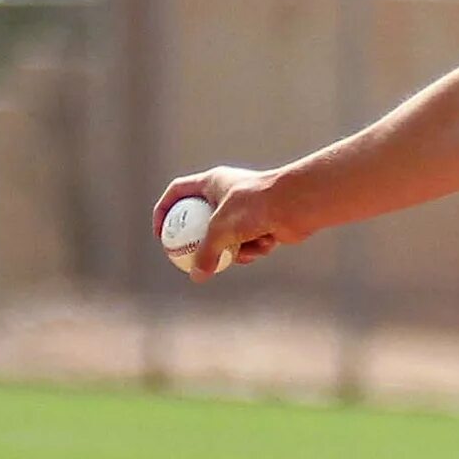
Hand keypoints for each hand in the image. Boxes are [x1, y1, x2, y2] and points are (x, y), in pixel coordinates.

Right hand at [151, 166, 292, 281]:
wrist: (298, 204)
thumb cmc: (255, 207)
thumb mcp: (220, 229)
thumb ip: (205, 253)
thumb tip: (198, 276)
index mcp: (212, 182)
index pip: (177, 192)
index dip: (164, 211)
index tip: (160, 235)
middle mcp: (228, 193)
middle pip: (202, 220)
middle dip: (201, 242)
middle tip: (191, 260)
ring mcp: (246, 209)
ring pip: (227, 237)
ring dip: (235, 249)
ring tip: (245, 248)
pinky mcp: (263, 223)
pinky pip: (249, 243)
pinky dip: (255, 248)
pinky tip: (267, 244)